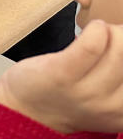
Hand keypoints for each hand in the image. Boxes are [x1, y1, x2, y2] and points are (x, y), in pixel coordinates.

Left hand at [0, 20, 122, 133]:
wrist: (25, 110)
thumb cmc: (70, 96)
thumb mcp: (110, 96)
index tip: (122, 46)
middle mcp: (112, 106)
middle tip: (115, 37)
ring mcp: (87, 92)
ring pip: (118, 46)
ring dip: (111, 31)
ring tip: (100, 33)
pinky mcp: (62, 74)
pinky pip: (91, 46)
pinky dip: (97, 31)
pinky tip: (94, 29)